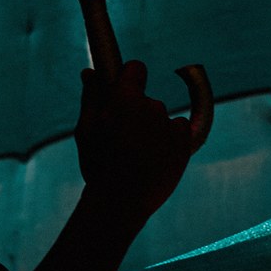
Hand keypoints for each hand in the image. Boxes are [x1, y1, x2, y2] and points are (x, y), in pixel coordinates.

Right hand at [74, 60, 195, 221]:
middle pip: (146, 101)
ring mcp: (169, 124)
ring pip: (161, 119)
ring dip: (152, 130)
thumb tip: (90, 73)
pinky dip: (170, 140)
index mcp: (125, 98)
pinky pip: (179, 130)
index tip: (124, 90)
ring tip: (138, 157)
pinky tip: (155, 158)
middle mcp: (151, 106)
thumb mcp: (86, 131)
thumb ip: (91, 98)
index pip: (136, 68)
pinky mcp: (184, 142)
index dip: (129, 78)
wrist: (122, 201)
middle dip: (136, 114)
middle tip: (123, 139)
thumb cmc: (98, 165)